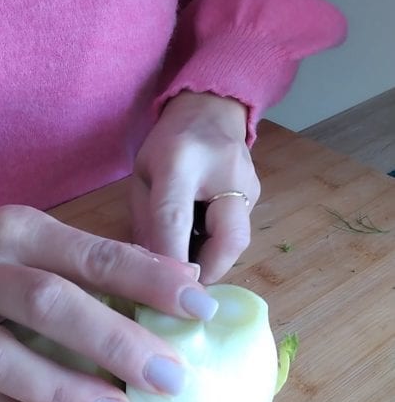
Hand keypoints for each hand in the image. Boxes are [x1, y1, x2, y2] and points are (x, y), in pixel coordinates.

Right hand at [0, 205, 218, 401]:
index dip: (148, 281)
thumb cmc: (3, 249)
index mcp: (23, 232)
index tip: (200, 308)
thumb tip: (186, 286)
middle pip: (45, 302)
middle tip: (169, 377)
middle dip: (112, 341)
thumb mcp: (48, 236)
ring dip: (61, 390)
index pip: (92, 255)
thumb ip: (107, 260)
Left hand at [131, 91, 259, 282]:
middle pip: (230, 239)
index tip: (164, 293)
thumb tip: (152, 272)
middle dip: (208, 271)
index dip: (171, 259)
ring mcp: (248, 184)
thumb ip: (146, 223)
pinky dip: (217, 244)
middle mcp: (223, 173)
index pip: (175, 219)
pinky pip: (237, 232)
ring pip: (237, 241)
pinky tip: (201, 234)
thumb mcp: (143, 175)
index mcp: (180, 162)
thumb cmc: (168, 145)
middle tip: (185, 283)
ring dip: (211, 258)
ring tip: (188, 251)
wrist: (212, 109)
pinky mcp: (259, 195)